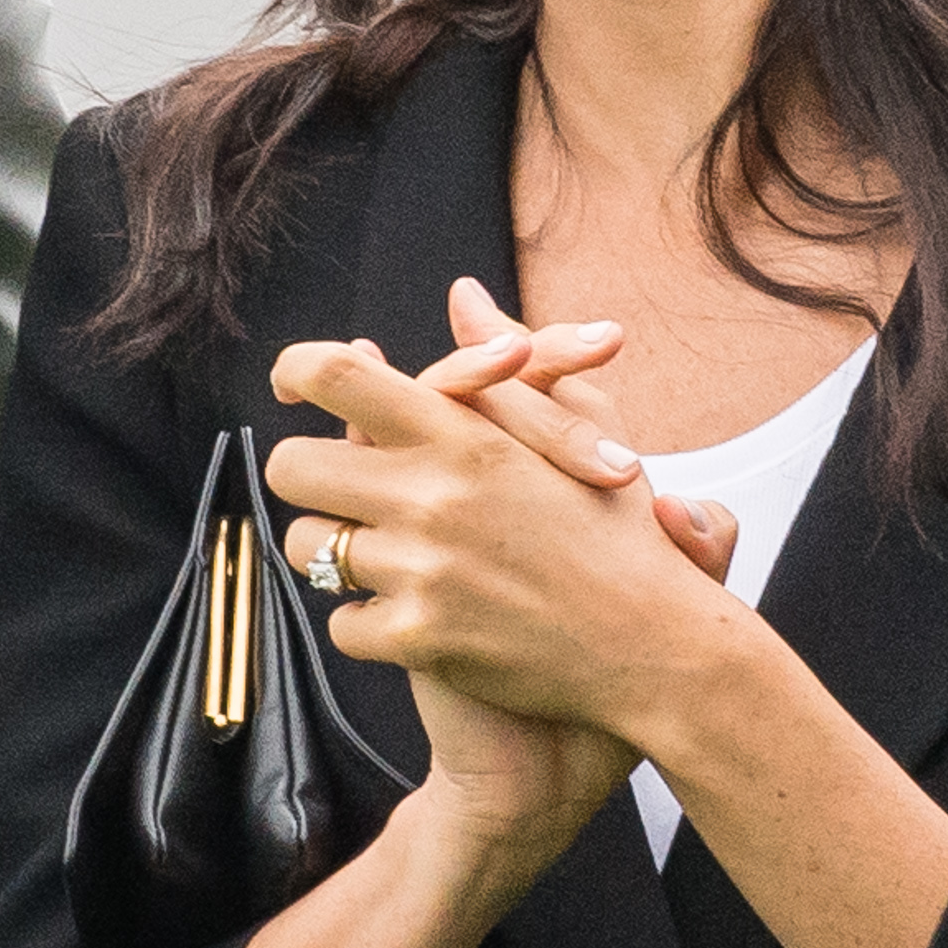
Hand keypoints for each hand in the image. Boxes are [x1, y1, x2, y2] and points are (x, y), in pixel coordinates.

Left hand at [267, 328, 748, 756]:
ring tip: (383, 557)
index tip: (290, 386)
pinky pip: (341, 625)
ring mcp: (422, 571)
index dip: (295, 371)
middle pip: (291, 466)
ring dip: (334, 554)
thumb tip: (463, 294)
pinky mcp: (421, 640)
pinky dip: (368, 625)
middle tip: (340, 491)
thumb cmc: (624, 536)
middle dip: (308, 479)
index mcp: (464, 436)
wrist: (657, 653)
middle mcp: (431, 496)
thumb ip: (508, 361)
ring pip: (308, 549)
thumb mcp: (579, 432)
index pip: (336, 376)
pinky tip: (409, 617)